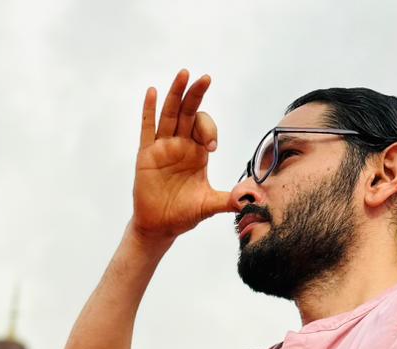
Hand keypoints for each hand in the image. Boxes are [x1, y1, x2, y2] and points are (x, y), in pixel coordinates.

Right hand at [132, 69, 233, 240]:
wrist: (160, 227)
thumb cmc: (183, 214)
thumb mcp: (208, 206)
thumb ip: (228, 200)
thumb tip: (250, 201)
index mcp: (197, 152)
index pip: (204, 127)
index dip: (209, 130)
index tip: (212, 146)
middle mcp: (180, 144)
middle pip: (188, 112)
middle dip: (196, 95)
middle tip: (206, 78)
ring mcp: (162, 148)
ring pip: (169, 114)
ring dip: (175, 94)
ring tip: (184, 74)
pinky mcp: (146, 156)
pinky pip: (147, 129)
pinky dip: (149, 110)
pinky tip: (152, 92)